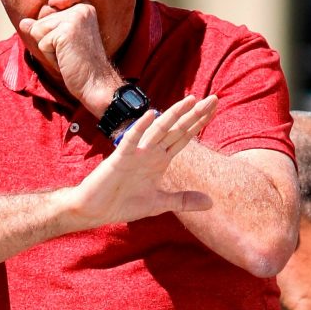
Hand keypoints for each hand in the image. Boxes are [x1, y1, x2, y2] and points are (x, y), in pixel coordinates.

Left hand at [19, 4, 120, 112]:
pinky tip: (67, 60)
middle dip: (49, 44)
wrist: (96, 84)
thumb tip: (23, 22)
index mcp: (82, 9)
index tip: (73, 48)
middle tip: (70, 54)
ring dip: (48, 50)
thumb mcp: (60, 44)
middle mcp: (80, 9)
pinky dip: (50, 57)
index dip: (52, 39)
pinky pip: (42, 43)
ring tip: (68, 57)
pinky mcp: (67, 31)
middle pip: (40, 23)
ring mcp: (74, 18)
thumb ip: (43, 30)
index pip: (47, 19)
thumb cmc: (79, 66)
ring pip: (38, 31)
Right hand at [62, 95, 218, 228]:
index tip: (214, 108)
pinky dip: (140, 127)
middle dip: (195, 114)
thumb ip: (183, 200)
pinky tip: (151, 114)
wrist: (96, 210)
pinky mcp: (120, 158)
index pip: (184, 137)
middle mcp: (151, 152)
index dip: (199, 123)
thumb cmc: (123, 204)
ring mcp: (136, 153)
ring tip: (190, 100)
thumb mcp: (159, 204)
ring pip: (159, 130)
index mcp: (160, 160)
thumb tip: (211, 203)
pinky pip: (131, 140)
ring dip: (174, 115)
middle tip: (214, 99)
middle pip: (177, 129)